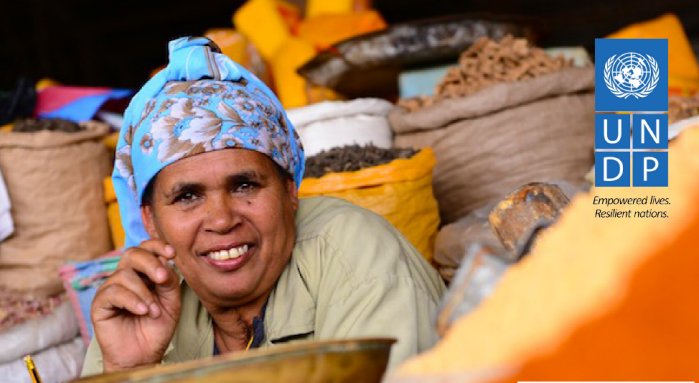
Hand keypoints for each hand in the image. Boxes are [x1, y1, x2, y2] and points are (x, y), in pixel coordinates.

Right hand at [91, 240, 180, 371]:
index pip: (146, 248)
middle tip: (162, 278)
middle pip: (132, 254)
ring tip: (154, 311)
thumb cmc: (157, 327)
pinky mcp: (99, 303)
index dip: (158, 246)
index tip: (172, 253)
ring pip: (124, 274)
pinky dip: (132, 300)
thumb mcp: (171, 302)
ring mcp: (111, 289)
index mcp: (144, 273)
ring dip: (144, 293)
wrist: (144, 354)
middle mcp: (126, 277)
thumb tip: (165, 262)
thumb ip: (169, 282)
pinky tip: (142, 312)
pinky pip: (113, 292)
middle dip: (150, 263)